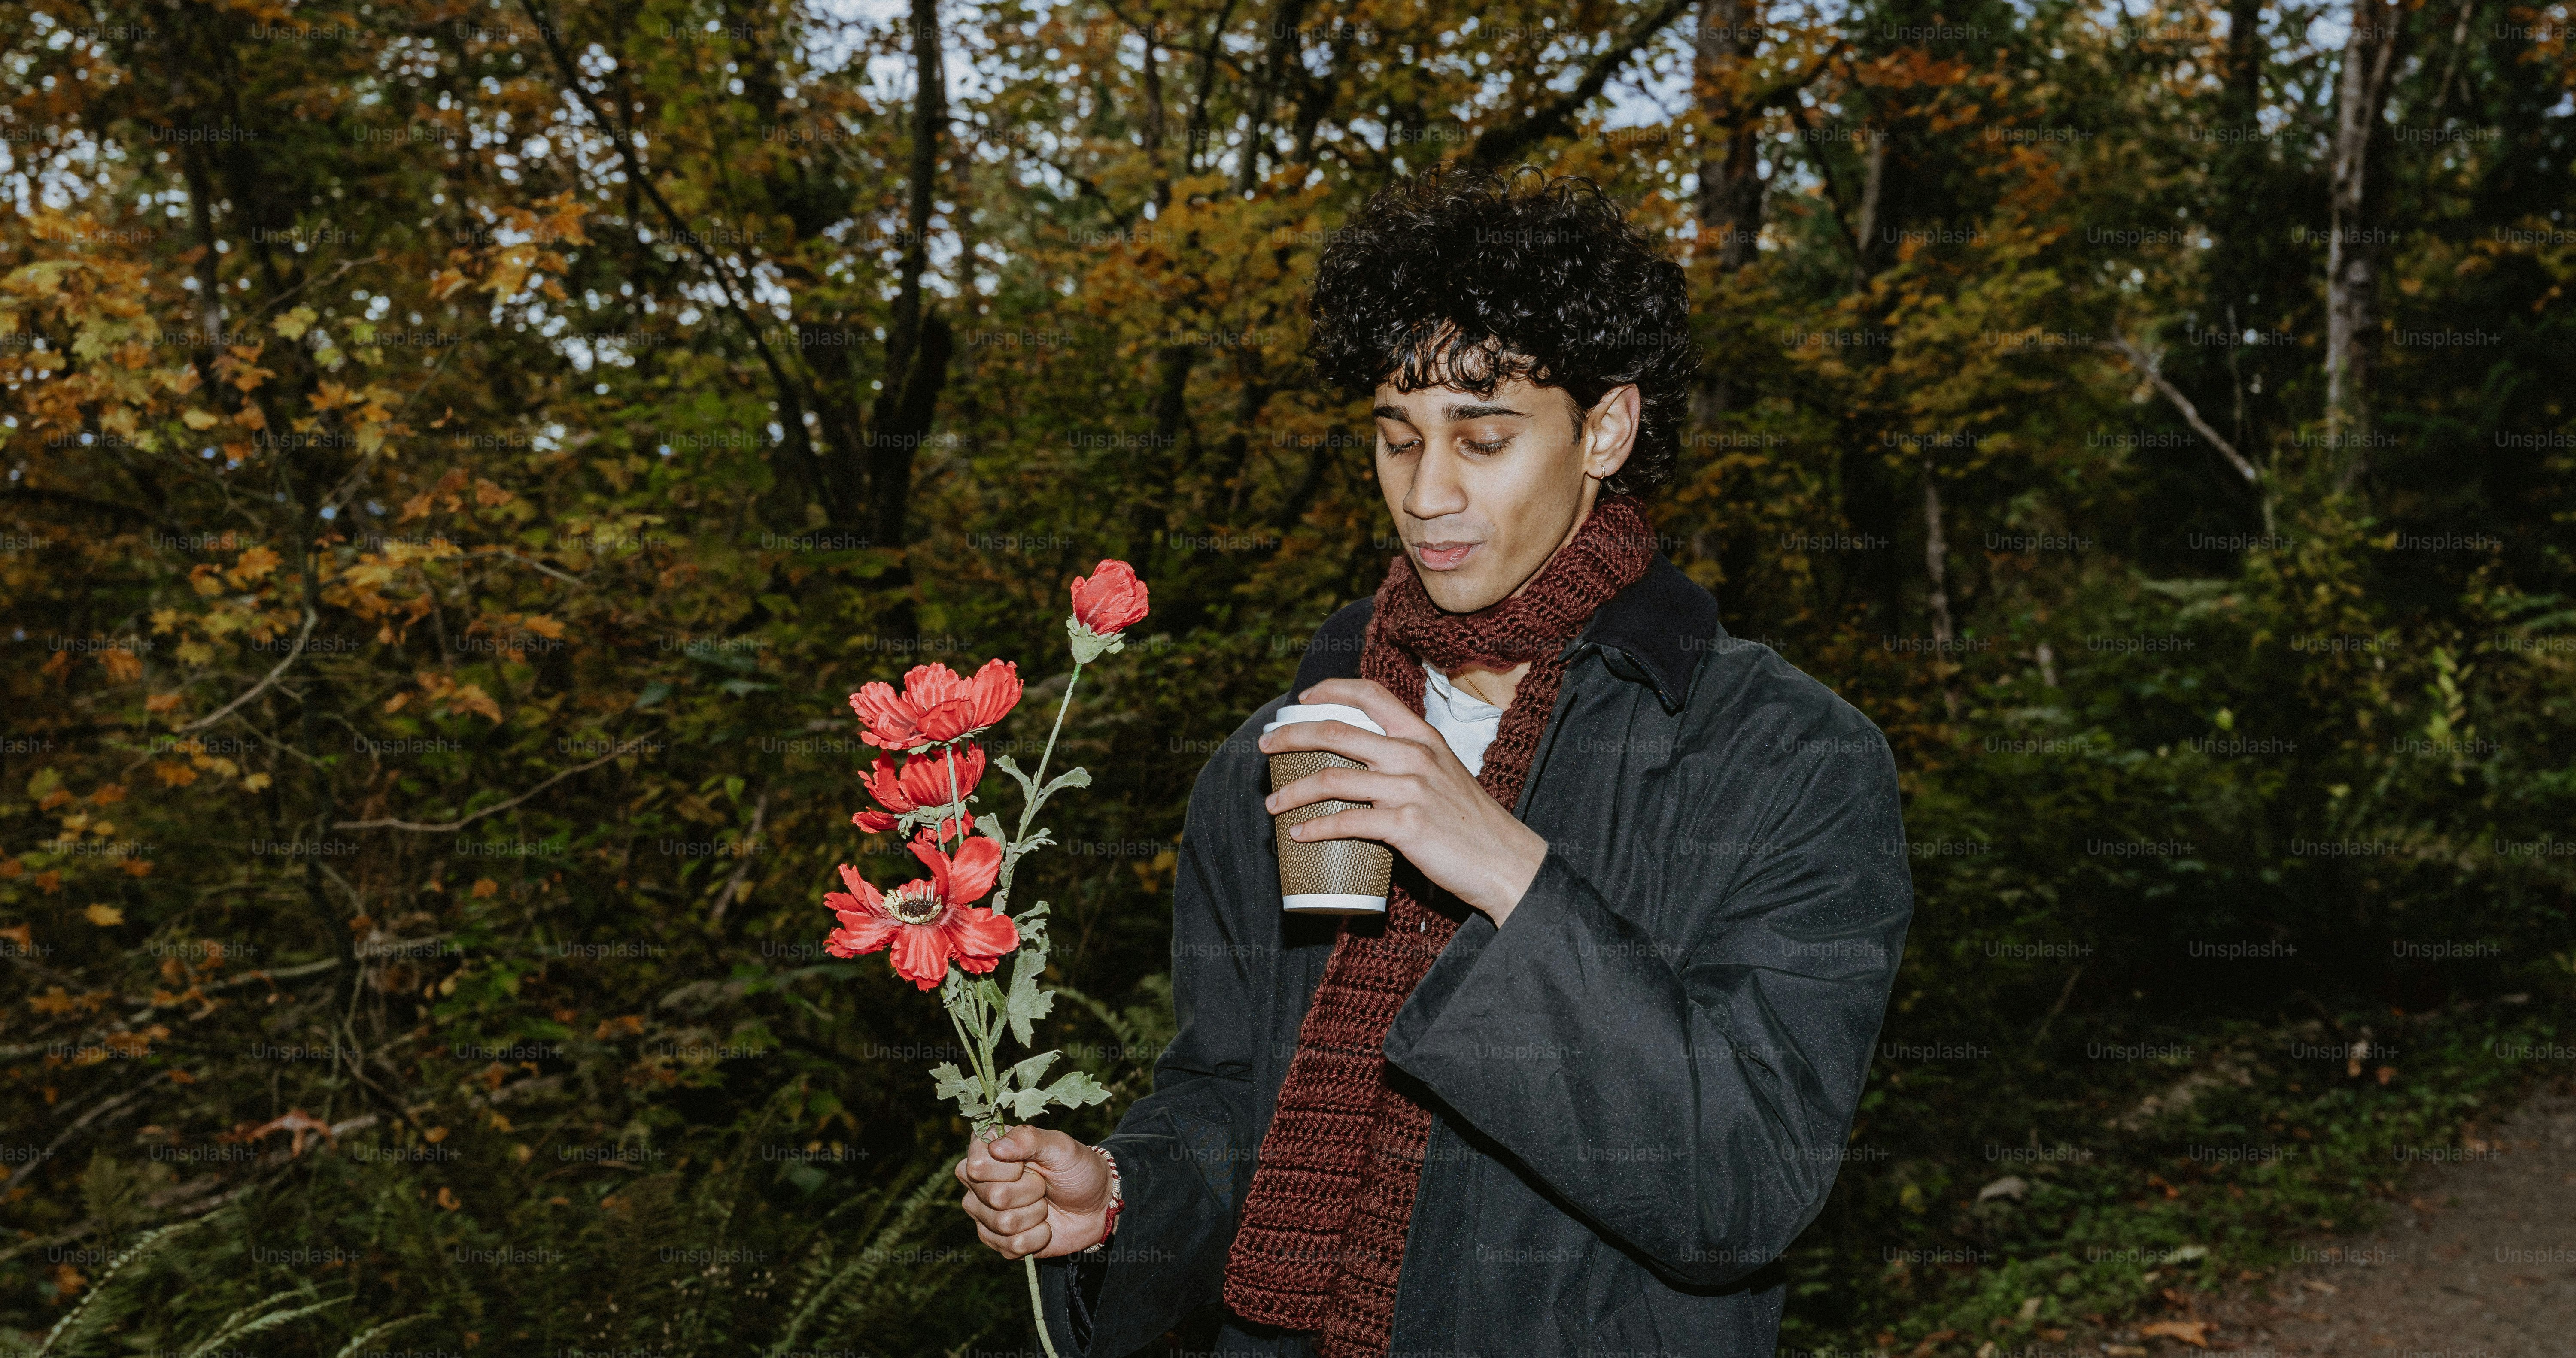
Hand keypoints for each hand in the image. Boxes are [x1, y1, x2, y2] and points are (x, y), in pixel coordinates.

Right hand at [955, 1125, 1112, 1259]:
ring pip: (1004, 1223)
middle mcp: (978, 1184)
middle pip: (994, 1196)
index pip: (977, 1165)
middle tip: (1042, 1184)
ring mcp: (985, 1215)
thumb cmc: (1076, 1169)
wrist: (1095, 1207)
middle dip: (1031, 1191)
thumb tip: (995, 1147)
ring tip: (1044, 1203)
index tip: (1028, 1164)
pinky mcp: (998, 1242)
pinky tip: (1043, 1226)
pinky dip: (1038, 1237)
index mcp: (987, 1153)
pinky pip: (1012, 1246)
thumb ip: (1028, 1139)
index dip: (1010, 1169)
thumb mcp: (1060, 1147)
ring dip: (1036, 1214)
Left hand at [1261, 677, 1547, 925]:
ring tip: (1273, 805)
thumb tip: (1364, 766)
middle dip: (1291, 736)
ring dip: (1293, 791)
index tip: (1301, 701)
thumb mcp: (1444, 775)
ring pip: (1333, 779)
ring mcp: (1410, 789)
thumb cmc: (1471, 823)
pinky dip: (1316, 828)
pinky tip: (1299, 835)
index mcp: (1423, 737)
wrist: (1505, 861)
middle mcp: (1414, 755)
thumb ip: (1410, 762)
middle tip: (1266, 747)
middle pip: (1336, 732)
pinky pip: (1347, 823)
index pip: (1371, 695)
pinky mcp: (1406, 825)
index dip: (1330, 691)